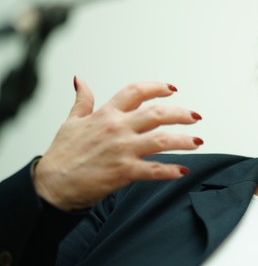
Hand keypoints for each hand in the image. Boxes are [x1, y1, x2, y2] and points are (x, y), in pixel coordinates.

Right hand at [33, 78, 202, 210]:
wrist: (51, 185)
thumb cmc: (62, 154)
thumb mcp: (71, 122)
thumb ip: (82, 100)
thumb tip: (80, 80)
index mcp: (106, 114)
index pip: (136, 92)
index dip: (157, 87)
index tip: (172, 89)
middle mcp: (117, 128)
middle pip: (157, 114)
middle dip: (181, 114)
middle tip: (195, 117)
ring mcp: (122, 150)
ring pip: (161, 140)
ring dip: (183, 140)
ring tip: (198, 142)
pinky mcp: (124, 171)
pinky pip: (154, 169)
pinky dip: (171, 170)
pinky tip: (183, 171)